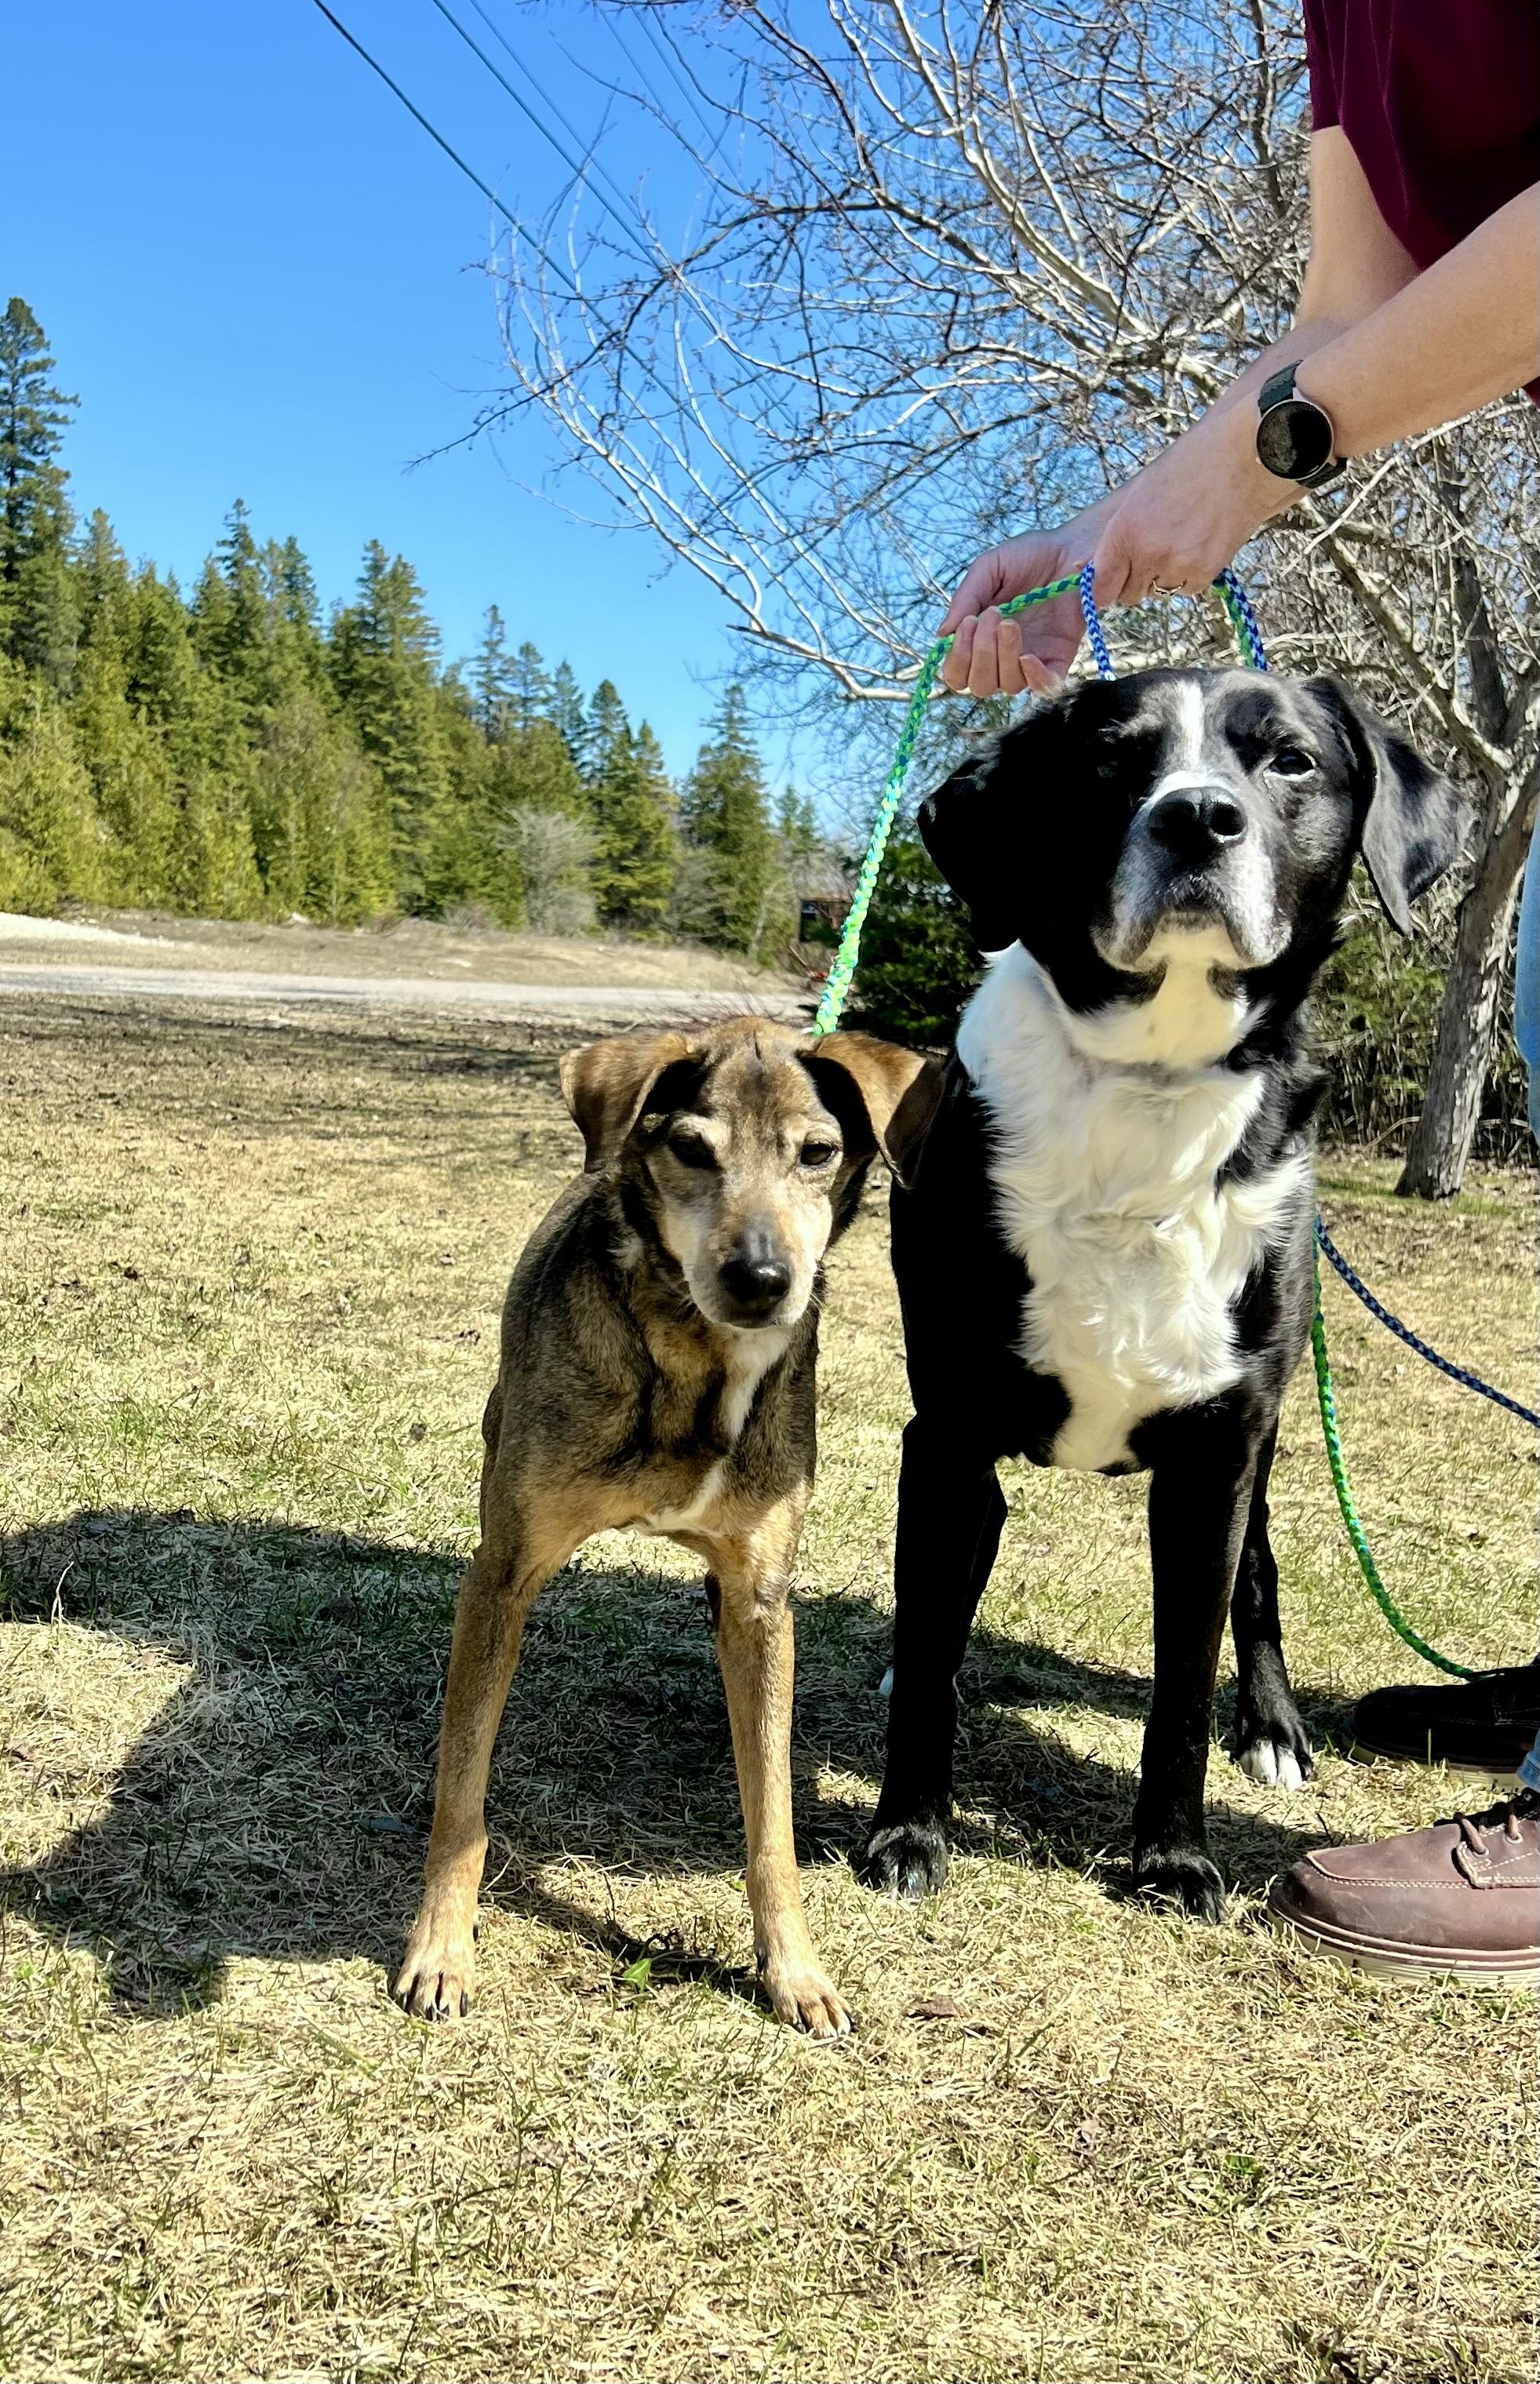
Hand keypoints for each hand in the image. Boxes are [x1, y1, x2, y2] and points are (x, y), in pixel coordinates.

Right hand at [937, 508, 1113, 696]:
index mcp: (980, 638)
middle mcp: (1002, 656)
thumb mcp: (990, 568)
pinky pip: (1045, 687)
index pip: (957, 672)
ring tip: (1011, 623)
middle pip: (980, 685)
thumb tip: (943, 634)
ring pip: (1008, 685)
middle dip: (980, 654)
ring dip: (1003, 657)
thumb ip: (965, 598)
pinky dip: (1035, 678)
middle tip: (993, 616)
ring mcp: (1031, 659)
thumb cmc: (1029, 556)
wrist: (1072, 547)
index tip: (966, 624)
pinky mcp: (1059, 658)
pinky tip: (1028, 656)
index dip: (957, 658)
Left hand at [1090, 403, 1290, 612]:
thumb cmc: (1193, 463)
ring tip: (1181, 541)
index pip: (1101, 585)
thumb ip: (1122, 531)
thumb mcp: (1143, 492)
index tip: (1106, 589)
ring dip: (1163, 576)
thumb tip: (1101, 563)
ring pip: (1159, 591)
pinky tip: (1200, 546)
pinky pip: (1187, 588)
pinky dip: (1190, 575)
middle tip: (1150, 555)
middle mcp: (1148, 554)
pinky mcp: (1206, 574)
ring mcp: (1178, 566)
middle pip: (1129, 594)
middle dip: (1134, 580)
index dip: (1103, 588)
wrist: (1247, 458)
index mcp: (1125, 530)